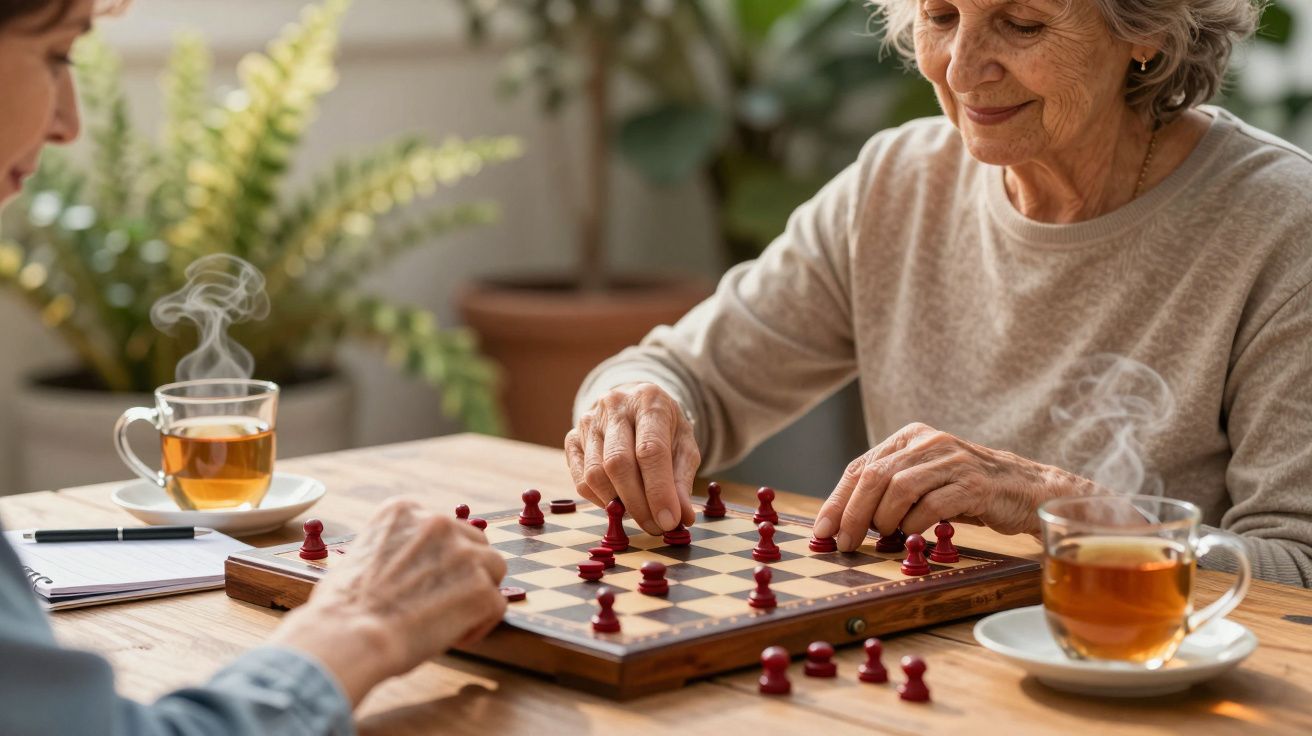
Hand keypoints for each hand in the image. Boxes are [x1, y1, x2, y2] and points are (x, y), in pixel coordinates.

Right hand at [270, 498, 506, 703]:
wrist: (349, 636)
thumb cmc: (344, 607)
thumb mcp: (360, 553)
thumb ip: (395, 547)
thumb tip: (411, 563)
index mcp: (405, 510)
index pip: (441, 528)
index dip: (438, 557)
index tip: (425, 579)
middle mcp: (438, 523)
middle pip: (474, 542)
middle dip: (465, 570)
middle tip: (443, 599)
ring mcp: (464, 554)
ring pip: (492, 568)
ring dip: (477, 592)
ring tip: (450, 619)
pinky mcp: (481, 588)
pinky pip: (497, 604)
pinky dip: (480, 623)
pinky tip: (455, 636)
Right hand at [564, 382, 699, 534]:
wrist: (635, 404)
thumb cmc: (664, 428)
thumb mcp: (684, 446)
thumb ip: (682, 480)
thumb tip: (682, 517)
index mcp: (649, 401)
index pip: (650, 450)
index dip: (659, 491)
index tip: (669, 522)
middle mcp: (614, 406)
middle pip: (618, 464)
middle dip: (638, 504)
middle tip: (656, 527)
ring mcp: (589, 422)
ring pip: (595, 474)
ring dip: (617, 506)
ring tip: (640, 516)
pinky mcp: (572, 438)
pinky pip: (581, 480)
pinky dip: (600, 500)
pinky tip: (619, 504)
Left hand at [812, 422, 1097, 550]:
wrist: (1029, 491)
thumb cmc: (970, 492)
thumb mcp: (926, 482)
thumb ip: (890, 492)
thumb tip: (845, 522)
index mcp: (911, 437)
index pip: (861, 467)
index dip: (838, 500)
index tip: (823, 530)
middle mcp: (929, 442)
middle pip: (875, 476)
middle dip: (853, 514)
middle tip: (846, 543)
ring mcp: (953, 460)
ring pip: (899, 488)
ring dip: (883, 520)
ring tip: (882, 540)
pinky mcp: (975, 483)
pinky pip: (932, 505)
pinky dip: (915, 526)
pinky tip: (913, 537)